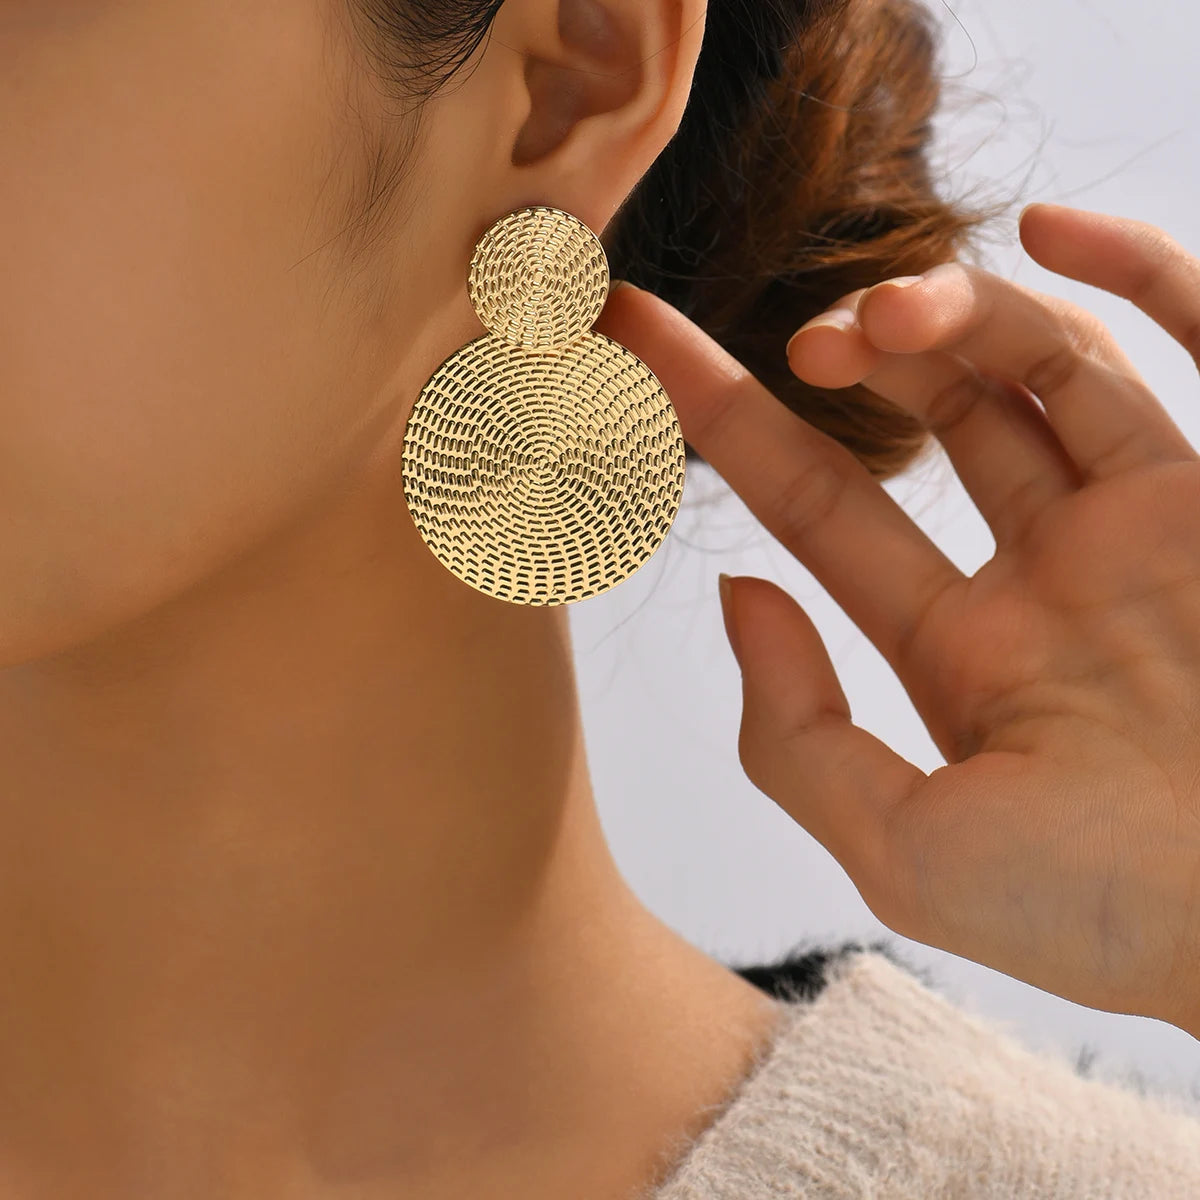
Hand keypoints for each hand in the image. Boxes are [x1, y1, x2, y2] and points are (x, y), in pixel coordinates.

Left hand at [594, 204, 1199, 1035]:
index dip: (721, 419)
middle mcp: (1050, 573)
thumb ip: (797, 733)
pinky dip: (1135, 269)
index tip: (637, 343)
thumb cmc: (1098, 915)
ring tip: (886, 312)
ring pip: (1039, 365)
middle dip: (856, 350)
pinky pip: (1197, 343)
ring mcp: (1150, 525)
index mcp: (961, 649)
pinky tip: (1048, 228)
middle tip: (807, 339)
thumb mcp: (902, 848)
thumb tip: (735, 597)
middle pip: (931, 413)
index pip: (819, 503)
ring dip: (959, 310)